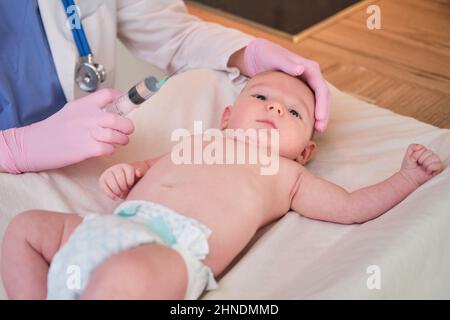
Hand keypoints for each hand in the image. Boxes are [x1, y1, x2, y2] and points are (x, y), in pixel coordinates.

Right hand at [0, 89, 133, 172]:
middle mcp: (87, 116)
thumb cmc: (52, 131)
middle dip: (127, 127)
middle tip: (126, 131)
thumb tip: (111, 113)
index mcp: (83, 105)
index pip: (109, 94)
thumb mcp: (70, 112)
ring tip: (118, 142)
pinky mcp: (86, 148)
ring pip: (117, 135)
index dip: (123, 98)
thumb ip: (90, 111)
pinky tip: (104, 150)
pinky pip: (109, 148)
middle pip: (119, 118)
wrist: (31, 145)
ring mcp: (87, 132)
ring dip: (121, 140)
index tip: (128, 104)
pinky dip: (110, 151)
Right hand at [99, 163, 141, 199]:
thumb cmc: (133, 182)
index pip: (129, 171)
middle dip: (123, 186)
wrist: (124, 185)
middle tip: (125, 190)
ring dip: (116, 190)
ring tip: (120, 194)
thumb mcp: (138, 178)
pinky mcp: (102, 179)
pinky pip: (104, 186)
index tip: (130, 185)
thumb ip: (140, 174)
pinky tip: (115, 197)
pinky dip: (110, 194)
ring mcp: (108, 173)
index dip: (130, 181)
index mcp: (126, 167)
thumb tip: (138, 173)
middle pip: (119, 177)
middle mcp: (117, 168)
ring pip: (111, 181)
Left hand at [243, 38, 330, 131]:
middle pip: (324, 97)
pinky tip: (308, 125)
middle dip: (324, 114)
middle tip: (320, 129)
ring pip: (319, 101)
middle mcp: (312, 76)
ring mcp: (308, 83)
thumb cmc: (267, 55)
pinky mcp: (301, 89)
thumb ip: (287, 63)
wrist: (259, 55)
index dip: (322, 104)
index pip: (321, 88)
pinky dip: (311, 114)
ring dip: (320, 116)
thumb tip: (301, 69)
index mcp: (310, 68)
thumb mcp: (275, 58)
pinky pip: (310, 103)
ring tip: (317, 131)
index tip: (319, 118)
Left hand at [400, 144, 443, 187]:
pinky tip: (427, 171)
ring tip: (423, 167)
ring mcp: (435, 161)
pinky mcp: (438, 169)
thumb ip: (412, 147)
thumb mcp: (407, 155)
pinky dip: (431, 168)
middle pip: (429, 152)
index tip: (414, 159)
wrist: (408, 177)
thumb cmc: (409, 166)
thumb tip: (420, 146)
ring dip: (425, 164)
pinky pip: (438, 165)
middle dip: (420, 159)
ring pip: (434, 157)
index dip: (416, 155)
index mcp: (424, 151)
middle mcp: (431, 155)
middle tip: (418, 164)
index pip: (423, 148)